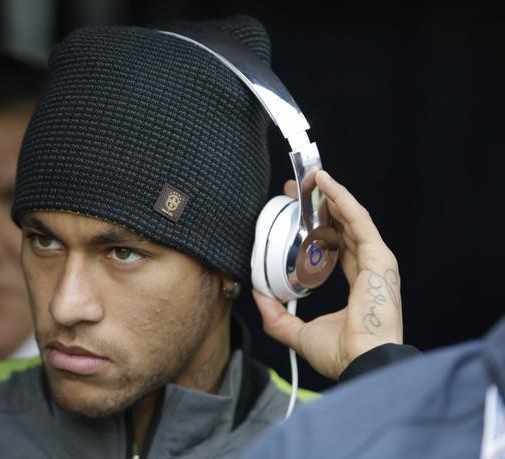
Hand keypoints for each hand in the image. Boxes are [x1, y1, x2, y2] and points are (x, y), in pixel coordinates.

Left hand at [253, 170, 402, 379]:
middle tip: (296, 190)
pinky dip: (343, 199)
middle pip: (343, 228)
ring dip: (329, 195)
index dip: (317, 227)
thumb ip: (278, 317)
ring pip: (351, 218)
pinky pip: (359, 220)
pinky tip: (326, 184)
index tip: (296, 213)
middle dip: (320, 205)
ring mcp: (376, 262)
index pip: (335, 246)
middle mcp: (368, 269)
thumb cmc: (341, 353)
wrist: (362, 362)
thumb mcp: (299, 334)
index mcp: (356, 284)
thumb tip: (258, 298)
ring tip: (309, 177)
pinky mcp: (379, 257)